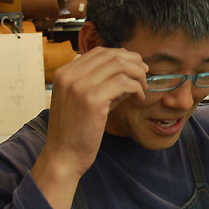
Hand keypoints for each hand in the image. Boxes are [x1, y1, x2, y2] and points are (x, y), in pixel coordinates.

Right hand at [44, 46, 148, 176]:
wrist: (63, 157)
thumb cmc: (75, 132)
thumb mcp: (86, 101)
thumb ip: (104, 84)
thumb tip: (131, 72)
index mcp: (65, 73)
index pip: (99, 52)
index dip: (121, 55)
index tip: (135, 67)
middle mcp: (70, 75)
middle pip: (111, 55)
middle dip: (133, 62)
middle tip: (144, 75)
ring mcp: (79, 86)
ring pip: (119, 65)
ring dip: (137, 74)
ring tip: (142, 88)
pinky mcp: (92, 100)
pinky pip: (124, 83)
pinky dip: (136, 88)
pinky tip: (139, 98)